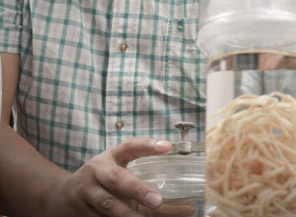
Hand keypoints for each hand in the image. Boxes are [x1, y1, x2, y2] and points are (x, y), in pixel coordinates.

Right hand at [48, 138, 171, 216]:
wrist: (60, 197)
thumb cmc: (98, 178)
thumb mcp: (112, 166)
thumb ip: (135, 169)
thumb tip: (174, 179)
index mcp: (108, 157)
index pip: (129, 147)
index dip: (147, 145)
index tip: (167, 147)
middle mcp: (96, 173)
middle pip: (116, 179)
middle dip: (138, 190)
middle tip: (158, 201)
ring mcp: (87, 195)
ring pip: (109, 206)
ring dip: (130, 215)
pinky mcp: (83, 214)